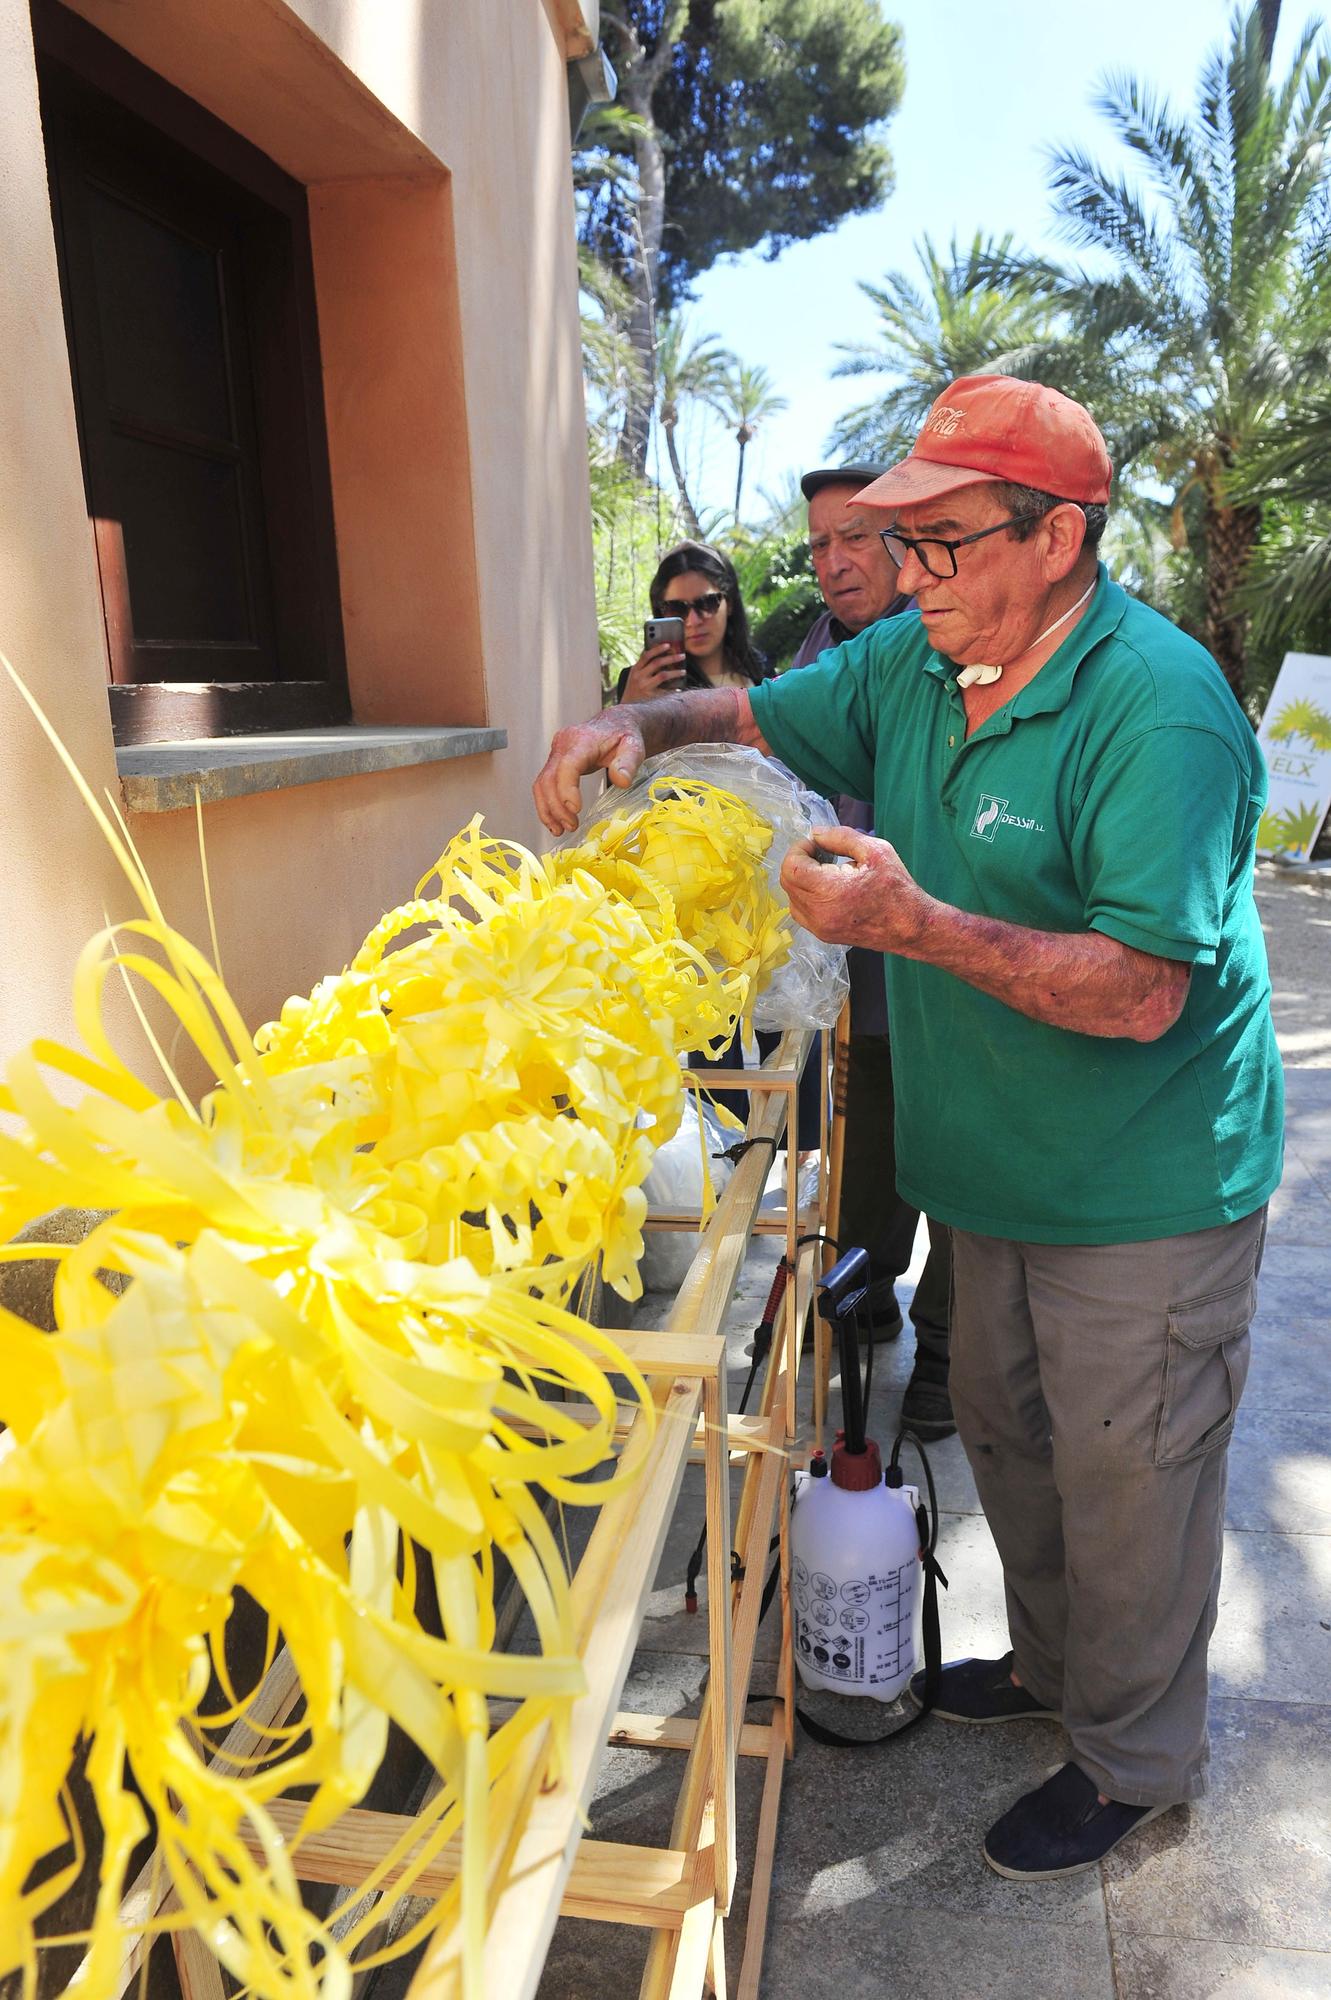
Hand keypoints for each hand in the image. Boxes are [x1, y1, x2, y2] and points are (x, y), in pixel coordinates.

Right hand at [533, 709, 646, 835]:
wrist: (615, 725)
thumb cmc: (624, 736)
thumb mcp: (634, 747)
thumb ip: (629, 762)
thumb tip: (621, 781)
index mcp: (582, 740)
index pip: (567, 765)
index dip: (567, 788)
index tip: (576, 810)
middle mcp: (562, 744)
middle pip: (549, 779)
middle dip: (557, 807)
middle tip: (572, 826)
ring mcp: (555, 754)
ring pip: (541, 785)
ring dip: (548, 810)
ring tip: (561, 829)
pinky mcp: (553, 763)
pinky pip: (543, 786)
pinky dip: (546, 806)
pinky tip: (555, 823)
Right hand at [620, 640, 688, 702]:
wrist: (626, 707)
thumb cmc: (633, 688)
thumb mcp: (634, 675)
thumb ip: (643, 664)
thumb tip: (655, 650)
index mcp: (635, 670)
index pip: (647, 655)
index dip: (658, 649)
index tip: (668, 645)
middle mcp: (639, 677)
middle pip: (657, 663)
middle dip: (671, 658)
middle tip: (682, 656)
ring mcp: (645, 687)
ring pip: (663, 676)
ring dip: (675, 673)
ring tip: (684, 672)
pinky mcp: (651, 697)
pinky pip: (665, 691)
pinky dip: (673, 689)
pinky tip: (679, 688)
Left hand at [780, 822, 931, 954]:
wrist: (911, 927)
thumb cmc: (897, 888)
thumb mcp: (875, 851)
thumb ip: (840, 837)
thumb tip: (815, 832)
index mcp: (830, 891)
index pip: (792, 866)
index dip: (799, 849)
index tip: (817, 844)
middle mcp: (819, 913)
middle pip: (787, 881)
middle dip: (799, 861)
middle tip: (821, 854)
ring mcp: (819, 928)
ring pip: (791, 898)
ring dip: (801, 880)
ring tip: (826, 872)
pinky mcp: (824, 935)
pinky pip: (801, 912)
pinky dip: (806, 896)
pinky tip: (828, 889)